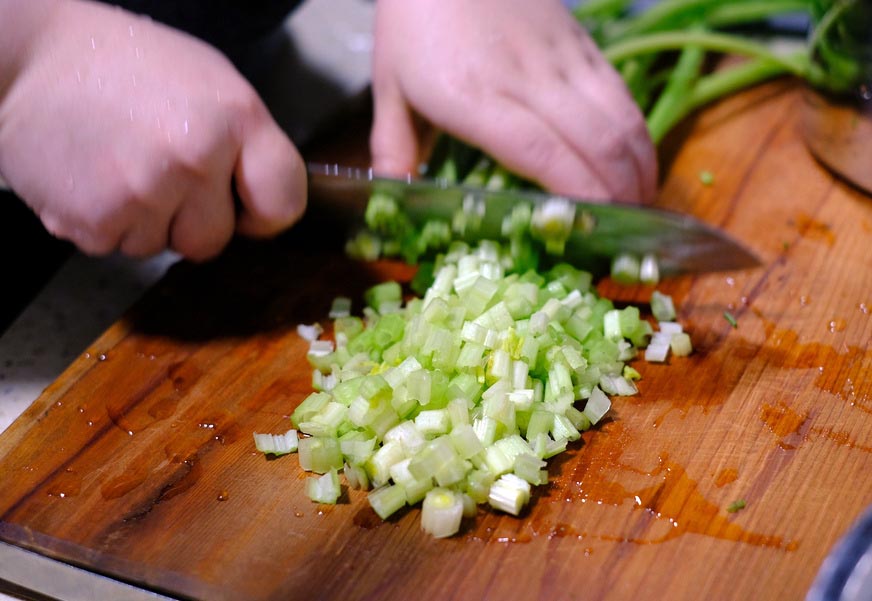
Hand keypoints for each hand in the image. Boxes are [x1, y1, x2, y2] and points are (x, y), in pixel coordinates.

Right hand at [0, 0, 305, 259]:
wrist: (31, 58)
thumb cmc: (128, 66)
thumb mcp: (212, 82)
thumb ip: (248, 144)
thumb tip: (265, 202)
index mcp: (236, 118)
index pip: (284, 202)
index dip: (265, 214)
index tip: (245, 207)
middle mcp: (195, 158)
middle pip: (215, 240)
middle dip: (191, 219)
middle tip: (161, 171)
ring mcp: (143, 192)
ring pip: (162, 247)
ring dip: (144, 220)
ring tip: (121, 163)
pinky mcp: (95, 220)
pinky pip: (116, 247)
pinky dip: (105, 222)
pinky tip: (94, 177)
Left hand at [369, 0, 656, 202]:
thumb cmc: (414, 22)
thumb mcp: (389, 87)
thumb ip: (394, 148)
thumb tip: (393, 199)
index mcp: (473, 97)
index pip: (539, 151)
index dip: (575, 193)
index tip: (590, 230)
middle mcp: (526, 78)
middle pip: (592, 142)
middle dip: (618, 196)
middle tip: (623, 235)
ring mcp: (560, 58)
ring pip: (618, 118)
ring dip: (638, 168)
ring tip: (641, 207)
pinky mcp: (580, 43)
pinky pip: (621, 94)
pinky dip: (638, 134)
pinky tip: (639, 163)